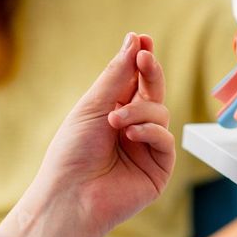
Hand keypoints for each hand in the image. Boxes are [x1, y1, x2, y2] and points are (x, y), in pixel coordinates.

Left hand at [0, 33, 174, 236]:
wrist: (70, 196)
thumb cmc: (72, 153)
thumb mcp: (92, 106)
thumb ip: (117, 75)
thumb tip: (133, 40)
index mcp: (113, 110)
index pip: (133, 79)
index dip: (140, 59)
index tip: (143, 39)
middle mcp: (132, 127)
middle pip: (152, 91)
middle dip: (149, 72)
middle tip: (144, 57)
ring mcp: (146, 147)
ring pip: (160, 112)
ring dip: (139, 111)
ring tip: (115, 121)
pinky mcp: (158, 168)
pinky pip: (166, 138)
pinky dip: (150, 132)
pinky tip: (130, 135)